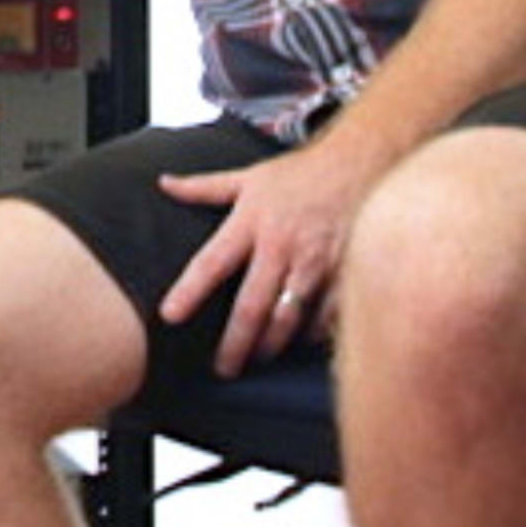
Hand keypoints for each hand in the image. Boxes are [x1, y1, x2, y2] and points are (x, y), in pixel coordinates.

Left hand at [156, 136, 394, 375]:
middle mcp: (281, 245)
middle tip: (222, 368)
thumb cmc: (300, 172)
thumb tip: (164, 183)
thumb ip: (204, 187)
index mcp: (251, 223)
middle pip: (251, 305)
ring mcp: (315, 261)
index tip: (169, 315)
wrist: (361, 158)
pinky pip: (327, 315)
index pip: (211, 262)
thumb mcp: (250, 177)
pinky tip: (302, 341)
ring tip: (258, 358)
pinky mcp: (346, 271)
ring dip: (271, 344)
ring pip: (289, 317)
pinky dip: (313, 333)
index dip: (189, 290)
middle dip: (235, 343)